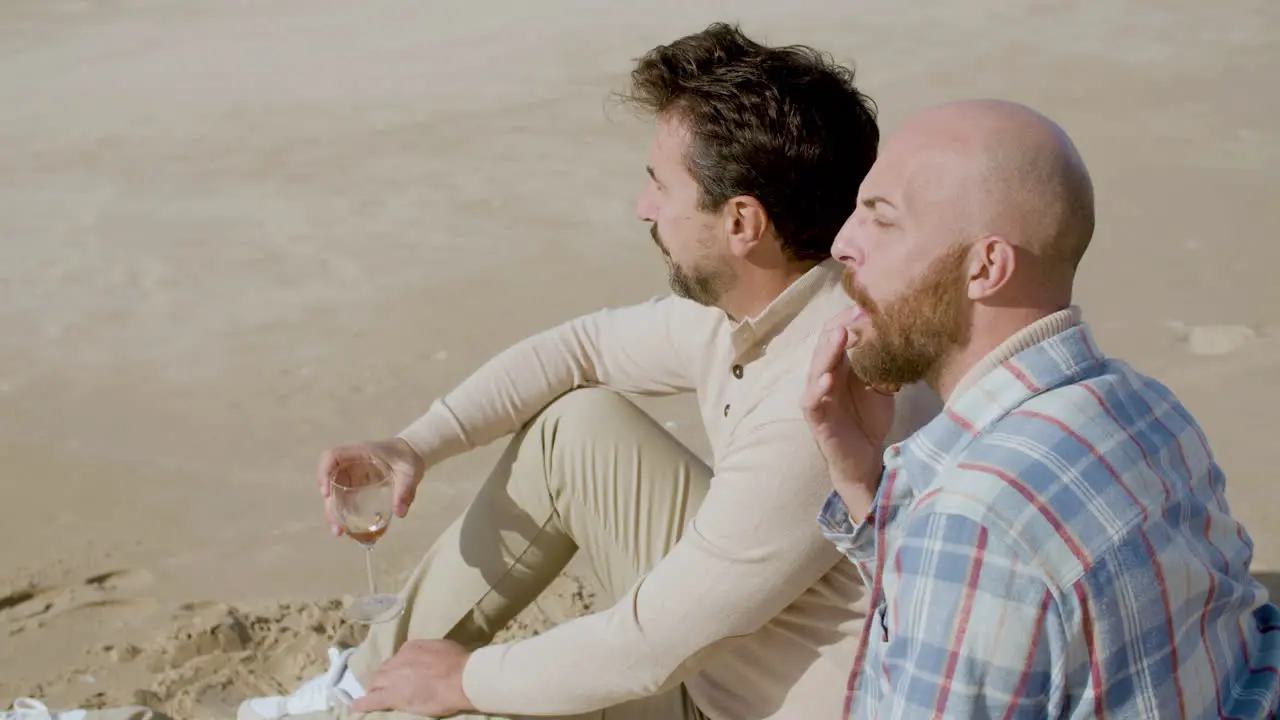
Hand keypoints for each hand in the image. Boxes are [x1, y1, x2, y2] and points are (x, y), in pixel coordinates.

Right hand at [318, 438, 425, 536]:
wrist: (411, 454)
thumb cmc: (407, 458)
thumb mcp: (410, 472)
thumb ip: (405, 490)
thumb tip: (399, 513)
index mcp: (360, 452)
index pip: (332, 456)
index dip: (323, 472)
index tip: (326, 493)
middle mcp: (351, 463)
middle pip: (330, 480)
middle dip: (330, 504)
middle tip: (336, 526)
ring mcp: (352, 474)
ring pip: (335, 492)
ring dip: (334, 511)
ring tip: (339, 531)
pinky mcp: (355, 484)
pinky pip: (344, 497)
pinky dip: (344, 511)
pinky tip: (348, 526)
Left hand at [350, 639, 474, 716]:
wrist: (460, 678)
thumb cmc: (459, 662)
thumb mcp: (443, 647)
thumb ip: (430, 651)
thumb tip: (429, 656)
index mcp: (411, 648)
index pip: (398, 658)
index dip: (399, 667)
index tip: (404, 673)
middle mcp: (398, 660)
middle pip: (384, 669)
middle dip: (383, 677)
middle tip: (385, 685)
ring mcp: (393, 678)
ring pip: (376, 682)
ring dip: (374, 688)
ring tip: (372, 695)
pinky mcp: (392, 696)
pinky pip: (372, 700)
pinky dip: (362, 703)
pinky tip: (356, 706)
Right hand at [801, 308, 896, 517]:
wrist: (865, 459)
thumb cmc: (870, 419)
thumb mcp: (880, 385)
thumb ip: (882, 363)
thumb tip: (900, 335)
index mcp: (840, 365)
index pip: (837, 333)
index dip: (850, 319)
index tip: (872, 306)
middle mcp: (825, 375)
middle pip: (825, 344)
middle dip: (840, 327)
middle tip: (858, 312)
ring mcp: (817, 396)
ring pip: (816, 367)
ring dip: (827, 351)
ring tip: (839, 335)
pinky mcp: (815, 418)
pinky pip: (810, 400)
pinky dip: (816, 389)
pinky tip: (827, 379)